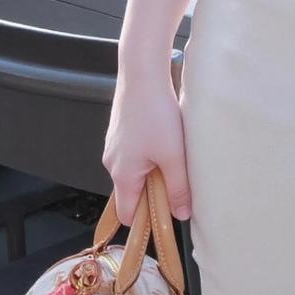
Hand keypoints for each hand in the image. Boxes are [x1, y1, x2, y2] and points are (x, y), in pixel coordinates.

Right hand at [102, 70, 192, 227]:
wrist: (142, 75)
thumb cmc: (155, 113)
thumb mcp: (173, 156)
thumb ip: (178, 188)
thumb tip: (182, 214)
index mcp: (122, 174)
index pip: (126, 214)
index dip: (145, 220)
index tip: (167, 216)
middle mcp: (112, 162)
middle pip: (132, 192)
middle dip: (154, 192)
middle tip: (177, 179)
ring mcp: (115, 146)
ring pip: (135, 171)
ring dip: (154, 170)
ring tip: (174, 154)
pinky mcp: (121, 132)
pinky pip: (135, 154)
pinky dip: (150, 153)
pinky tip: (165, 138)